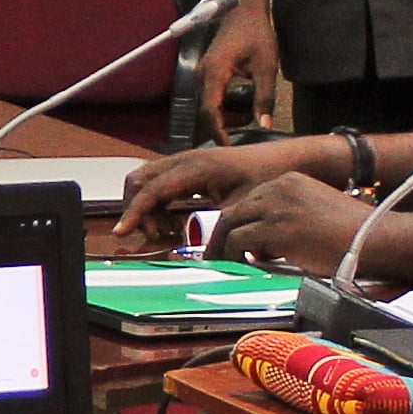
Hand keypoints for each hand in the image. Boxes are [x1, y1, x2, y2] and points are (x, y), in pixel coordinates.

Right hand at [109, 136, 316, 249]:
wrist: (289, 160)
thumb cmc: (269, 177)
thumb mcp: (242, 206)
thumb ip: (217, 226)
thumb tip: (200, 253)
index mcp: (196, 167)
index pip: (152, 189)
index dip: (135, 212)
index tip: (123, 231)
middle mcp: (186, 160)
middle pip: (139, 179)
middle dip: (137, 209)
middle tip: (155, 235)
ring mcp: (187, 162)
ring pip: (148, 181)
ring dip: (148, 208)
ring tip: (168, 232)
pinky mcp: (192, 169)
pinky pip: (162, 184)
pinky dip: (159, 204)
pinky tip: (177, 223)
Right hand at [199, 0, 283, 136]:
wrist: (244, 9)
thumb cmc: (256, 32)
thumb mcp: (266, 66)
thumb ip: (264, 97)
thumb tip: (264, 124)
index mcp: (214, 73)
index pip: (210, 111)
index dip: (218, 133)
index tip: (229, 149)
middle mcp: (202, 75)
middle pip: (208, 112)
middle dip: (227, 124)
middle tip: (251, 125)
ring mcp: (203, 74)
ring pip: (209, 106)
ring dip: (228, 115)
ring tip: (251, 110)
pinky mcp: (208, 73)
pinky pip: (212, 97)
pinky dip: (226, 105)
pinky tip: (244, 101)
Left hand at [207, 170, 377, 277]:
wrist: (373, 238)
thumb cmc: (353, 233)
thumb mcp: (315, 214)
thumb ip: (287, 221)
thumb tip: (264, 246)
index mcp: (290, 181)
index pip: (250, 199)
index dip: (238, 221)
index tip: (231, 239)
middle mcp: (280, 188)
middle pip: (235, 209)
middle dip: (222, 234)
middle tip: (216, 255)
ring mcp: (277, 207)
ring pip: (232, 224)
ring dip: (224, 247)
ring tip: (223, 264)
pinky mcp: (277, 229)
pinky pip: (239, 241)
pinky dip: (234, 255)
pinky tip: (240, 267)